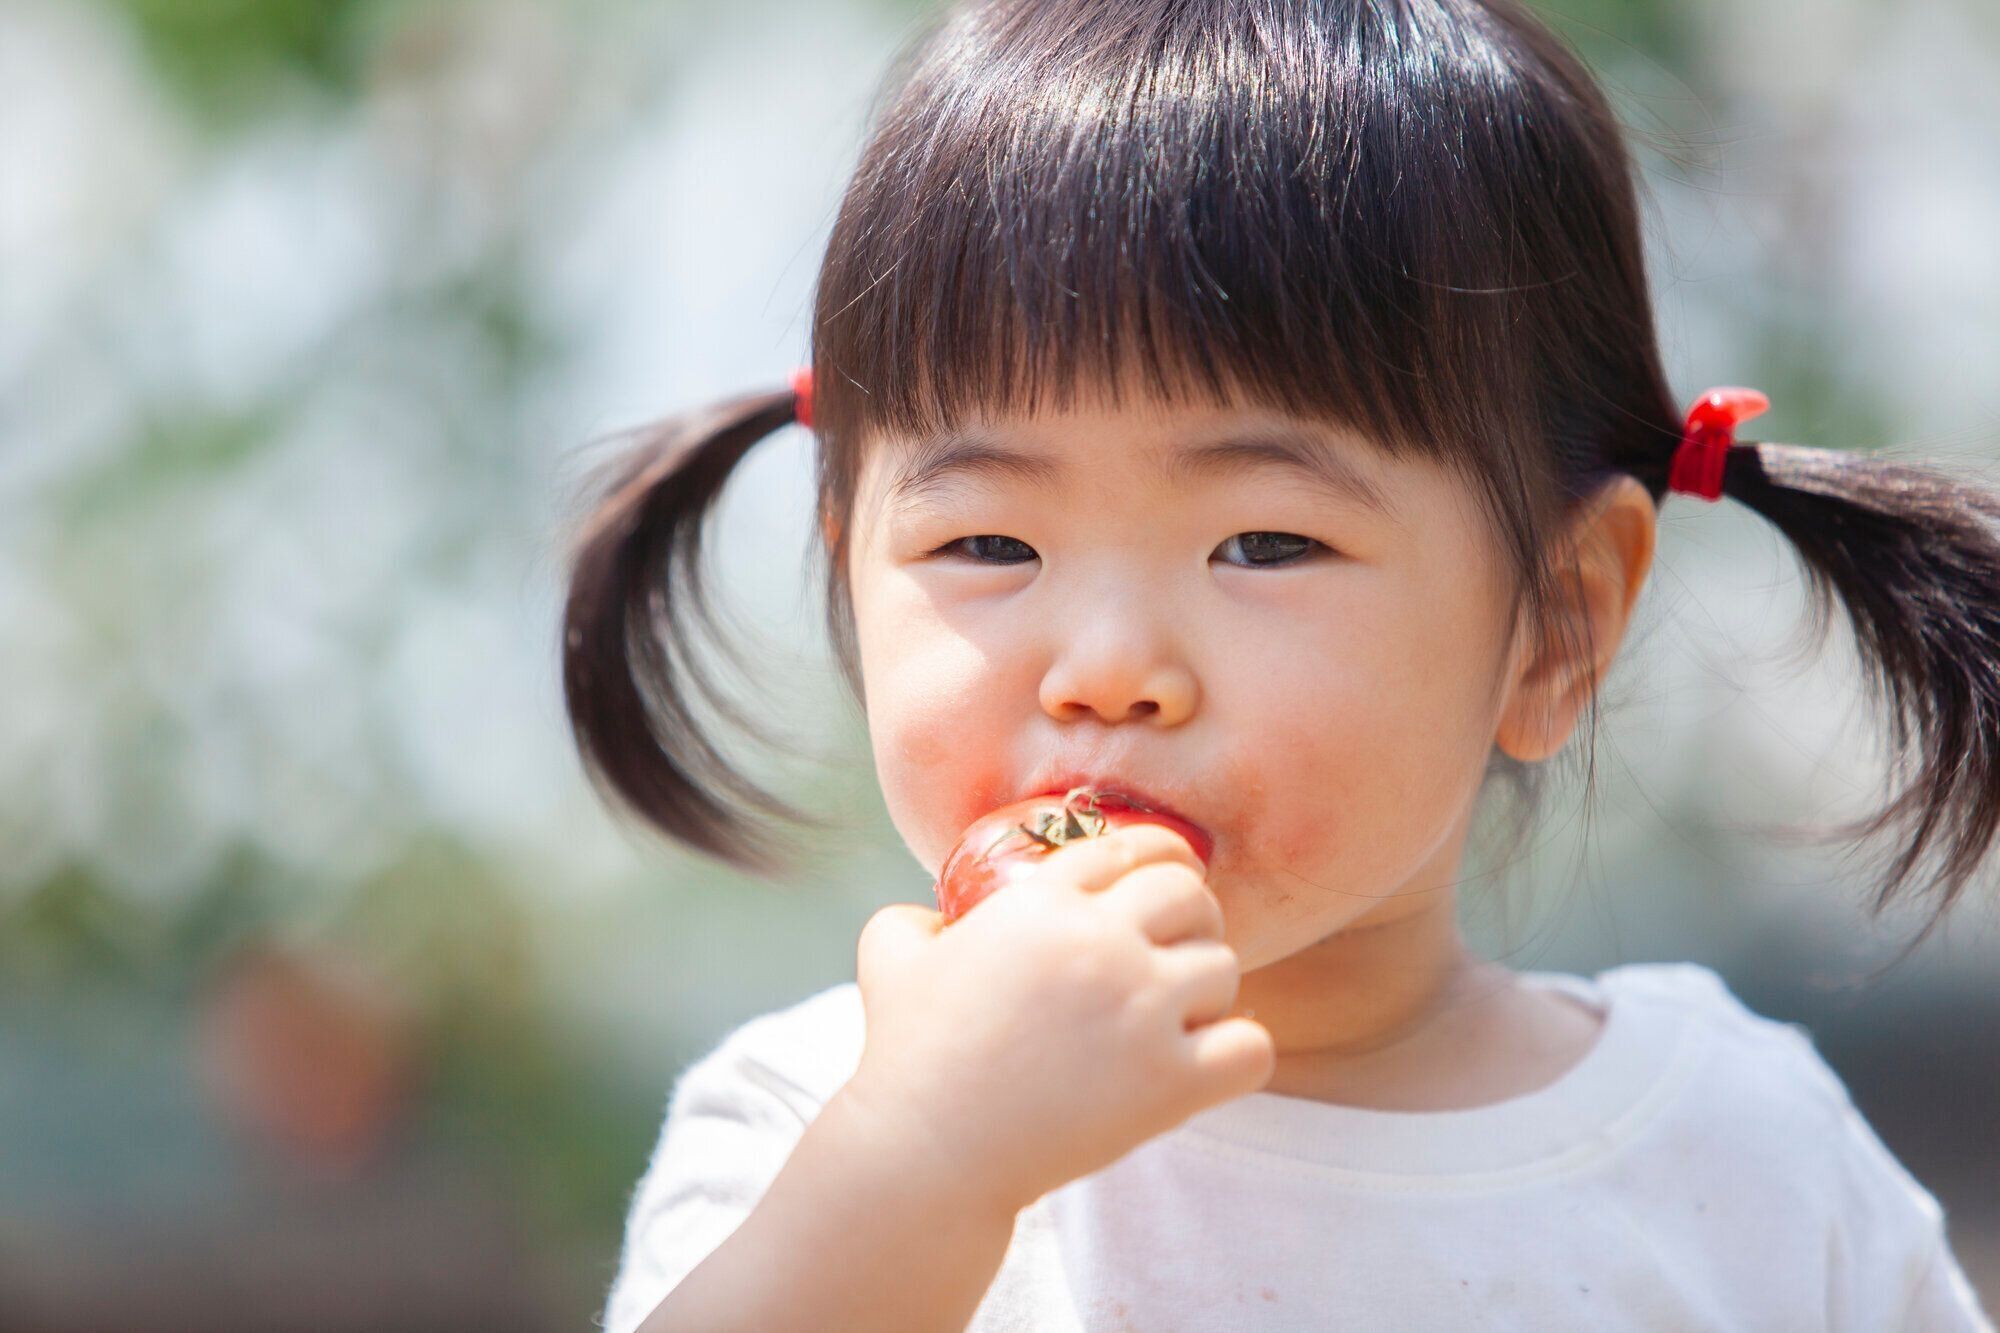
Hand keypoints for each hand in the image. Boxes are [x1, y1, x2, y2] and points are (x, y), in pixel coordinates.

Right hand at [840, 823, 1275, 1214]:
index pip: (1127, 847)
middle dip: (1190, 916)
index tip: (1163, 876)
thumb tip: (934, 916)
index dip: (1154, 856)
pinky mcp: (1169, 1083)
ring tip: (1180, 1015)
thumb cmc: (907, 1057)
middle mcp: (1100, 943)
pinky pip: (1251, 1045)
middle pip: (1190, 894)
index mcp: (1041, 903)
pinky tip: (1205, 1062)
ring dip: (1207, 989)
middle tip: (1177, 947)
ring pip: (1225, 966)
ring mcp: (1140, 1012)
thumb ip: (913, 916)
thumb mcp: (890, 958)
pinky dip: (1237, 1052)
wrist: (928, 1153)